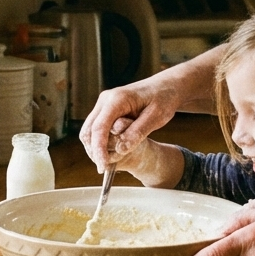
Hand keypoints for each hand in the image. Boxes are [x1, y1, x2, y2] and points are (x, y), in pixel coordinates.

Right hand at [80, 45, 224, 170]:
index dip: (99, 149)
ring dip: (95, 148)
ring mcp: (103, 104)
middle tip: (105, 168)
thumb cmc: (163, 99)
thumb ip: (138, 132)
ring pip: (89, 131)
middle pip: (88, 130)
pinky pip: (95, 129)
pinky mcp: (105, 110)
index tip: (103, 166)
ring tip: (108, 162)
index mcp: (117, 99)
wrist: (166, 87)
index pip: (100, 127)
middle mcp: (106, 100)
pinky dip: (99, 142)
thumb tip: (120, 149)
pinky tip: (109, 153)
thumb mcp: (156, 117)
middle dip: (94, 151)